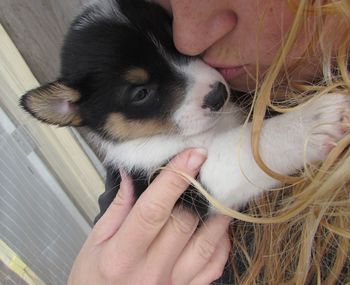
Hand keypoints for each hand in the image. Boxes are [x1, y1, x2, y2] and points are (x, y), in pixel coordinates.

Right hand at [68, 149, 231, 284]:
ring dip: (216, 215)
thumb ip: (118, 207)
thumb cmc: (92, 279)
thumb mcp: (95, 242)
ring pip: (206, 244)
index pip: (153, 210)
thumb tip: (131, 175)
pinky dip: (221, 244)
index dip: (175, 178)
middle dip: (196, 193)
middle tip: (202, 172)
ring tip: (218, 195)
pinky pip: (214, 267)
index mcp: (121, 255)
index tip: (193, 155)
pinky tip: (218, 229)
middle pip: (184, 223)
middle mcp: (150, 271)